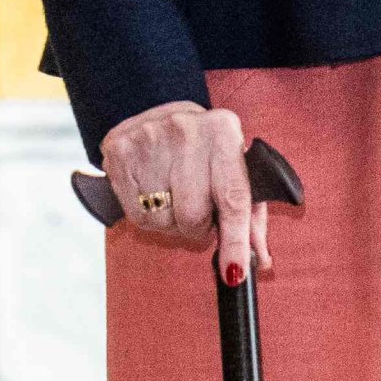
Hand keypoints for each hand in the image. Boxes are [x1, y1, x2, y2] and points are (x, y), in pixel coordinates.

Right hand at [100, 99, 271, 281]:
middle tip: (198, 204)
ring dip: (173, 221)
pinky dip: (150, 216)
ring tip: (175, 192)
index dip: (236, 240)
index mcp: (223, 131)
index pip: (233, 196)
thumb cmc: (202, 145)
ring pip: (164, 221)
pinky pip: (138, 217)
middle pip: (194, 216)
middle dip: (199, 225)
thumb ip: (250, 212)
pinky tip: (154, 191)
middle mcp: (187, 132)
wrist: (154, 109)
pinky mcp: (120, 155)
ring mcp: (150, 141)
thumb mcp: (231, 164)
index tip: (235, 272)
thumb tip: (260, 258)